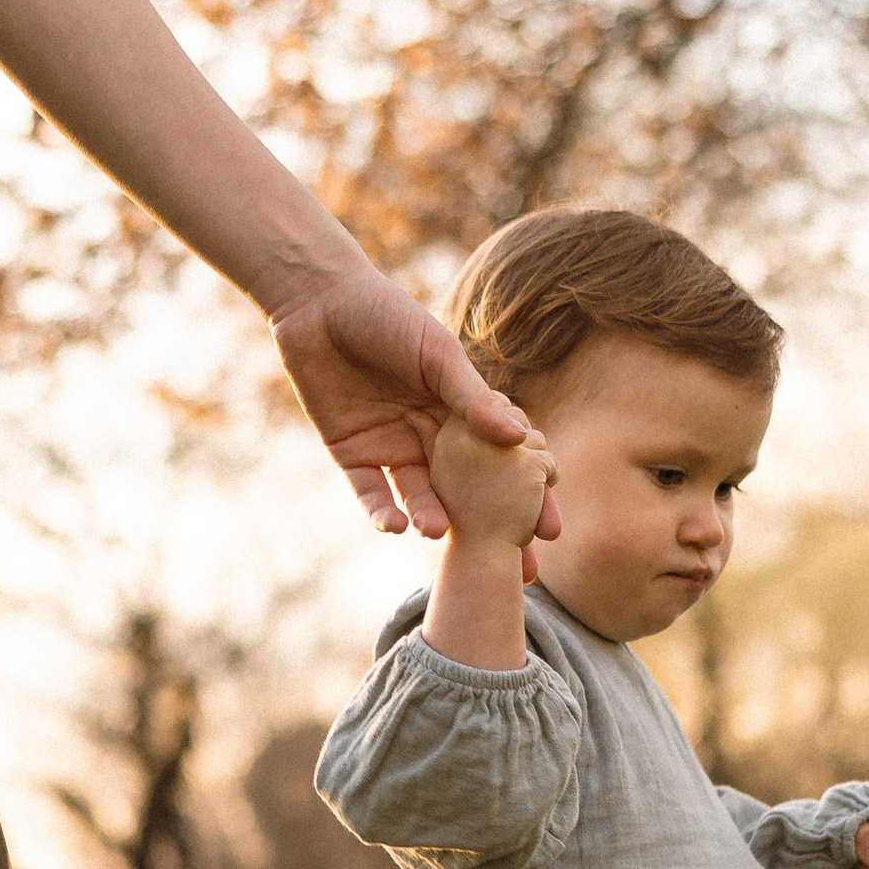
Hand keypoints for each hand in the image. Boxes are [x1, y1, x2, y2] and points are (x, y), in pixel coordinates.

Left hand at [266, 259, 562, 539]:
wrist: (319, 300)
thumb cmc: (387, 315)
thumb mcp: (437, 353)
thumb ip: (472, 397)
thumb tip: (519, 437)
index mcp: (459, 409)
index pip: (499, 461)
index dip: (524, 494)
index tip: (549, 529)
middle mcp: (429, 433)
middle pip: (466, 490)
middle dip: (489, 527)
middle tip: (514, 568)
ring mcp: (391, 446)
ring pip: (419, 494)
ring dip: (430, 516)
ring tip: (440, 533)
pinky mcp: (351, 453)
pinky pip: (370, 492)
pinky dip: (382, 510)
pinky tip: (396, 526)